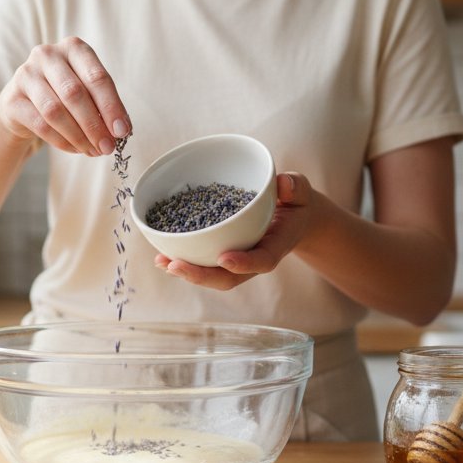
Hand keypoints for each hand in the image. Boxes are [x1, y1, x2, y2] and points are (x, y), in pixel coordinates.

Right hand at [0, 36, 131, 156]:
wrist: (23, 104)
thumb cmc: (62, 95)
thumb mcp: (86, 91)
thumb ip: (103, 105)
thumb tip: (121, 130)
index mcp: (73, 48)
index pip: (96, 77)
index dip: (111, 106)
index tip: (122, 131)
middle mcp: (47, 55)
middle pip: (75, 93)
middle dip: (95, 125)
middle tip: (108, 147)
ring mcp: (26, 74)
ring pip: (55, 111)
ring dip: (79, 136)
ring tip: (93, 151)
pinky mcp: (12, 98)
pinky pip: (41, 125)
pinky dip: (62, 141)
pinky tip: (76, 149)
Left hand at [154, 172, 314, 290]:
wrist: (291, 219)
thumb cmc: (295, 204)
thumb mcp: (300, 192)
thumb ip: (295, 187)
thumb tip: (284, 183)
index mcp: (276, 246)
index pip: (263, 261)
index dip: (244, 263)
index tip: (225, 259)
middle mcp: (254, 259)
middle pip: (229, 278)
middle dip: (202, 276)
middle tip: (177, 266)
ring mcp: (238, 259)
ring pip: (212, 275)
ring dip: (186, 272)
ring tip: (163, 262)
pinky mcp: (223, 253)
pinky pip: (204, 263)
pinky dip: (183, 261)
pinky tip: (161, 256)